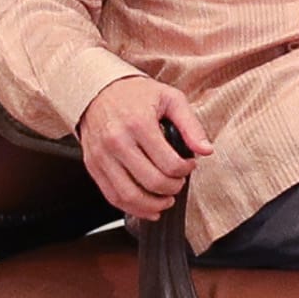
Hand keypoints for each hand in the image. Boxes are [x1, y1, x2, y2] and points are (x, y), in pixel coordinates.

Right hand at [75, 76, 208, 221]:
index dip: (185, 171)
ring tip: (165, 201)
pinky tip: (146, 207)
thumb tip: (205, 150)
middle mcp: (117, 141)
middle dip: (172, 189)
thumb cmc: (135, 94)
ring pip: (129, 195)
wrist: (98, 90)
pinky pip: (112, 196)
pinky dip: (131, 208)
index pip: (169, 163)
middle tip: (178, 184)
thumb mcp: (170, 98)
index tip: (189, 166)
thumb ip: (191, 125)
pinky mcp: (93, 166)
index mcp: (138, 123)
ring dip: (152, 205)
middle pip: (151, 182)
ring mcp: (102, 156)